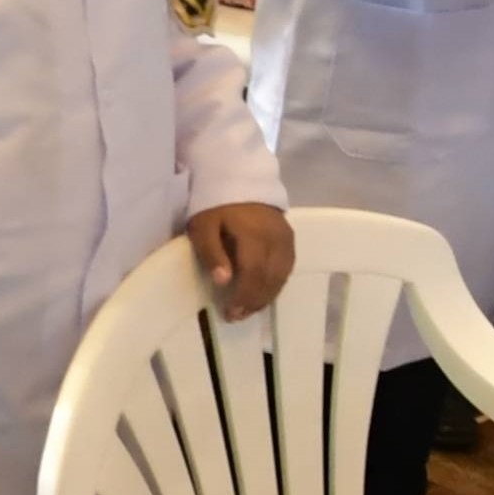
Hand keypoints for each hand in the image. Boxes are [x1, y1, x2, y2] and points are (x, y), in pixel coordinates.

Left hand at [187, 200, 294, 319]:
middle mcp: (275, 238)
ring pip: (281, 275)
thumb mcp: (203, 226)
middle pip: (270, 277)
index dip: (243, 295)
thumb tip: (223, 281)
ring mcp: (286, 238)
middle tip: (238, 316)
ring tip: (249, 310)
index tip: (230, 312)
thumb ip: (213, 252)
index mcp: (253, 234)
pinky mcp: (290, 238)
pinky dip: (276, 284)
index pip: (253, 272)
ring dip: (266, 296)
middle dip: (254, 301)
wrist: (239, 178)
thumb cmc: (215, 205)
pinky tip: (263, 293)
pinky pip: (287, 267)